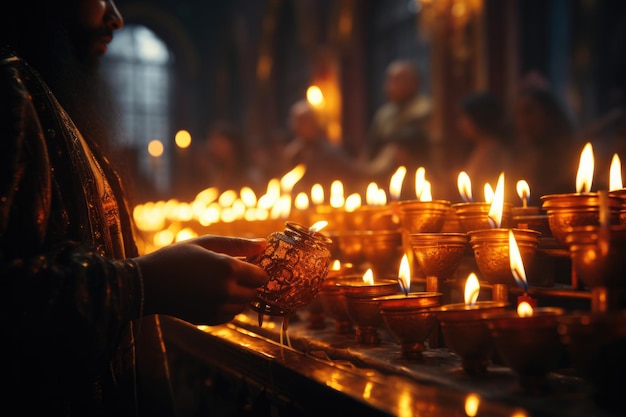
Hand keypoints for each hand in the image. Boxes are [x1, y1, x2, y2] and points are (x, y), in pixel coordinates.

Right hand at [134, 235, 268, 324]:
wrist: (148, 284)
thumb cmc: (177, 257)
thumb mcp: (207, 243)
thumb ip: (238, 244)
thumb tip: (265, 244)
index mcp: (228, 268)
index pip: (262, 276)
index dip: (257, 269)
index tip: (248, 263)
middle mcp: (227, 291)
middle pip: (255, 292)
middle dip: (249, 283)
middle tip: (233, 273)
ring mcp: (218, 309)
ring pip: (244, 305)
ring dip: (239, 295)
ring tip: (219, 283)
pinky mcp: (210, 320)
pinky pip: (231, 315)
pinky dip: (228, 306)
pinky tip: (212, 294)